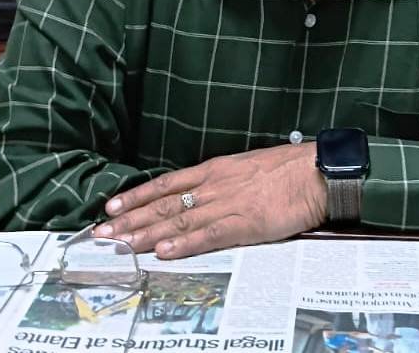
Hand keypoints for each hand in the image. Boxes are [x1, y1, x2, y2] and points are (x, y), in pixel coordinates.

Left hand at [94, 142, 326, 258]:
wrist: (317, 171)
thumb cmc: (287, 169)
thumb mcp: (247, 166)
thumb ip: (222, 179)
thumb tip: (201, 190)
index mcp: (215, 170)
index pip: (166, 184)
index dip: (137, 196)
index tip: (112, 206)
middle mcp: (214, 186)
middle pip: (164, 204)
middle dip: (130, 219)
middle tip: (101, 232)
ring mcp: (228, 205)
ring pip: (178, 221)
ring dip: (146, 234)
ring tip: (119, 243)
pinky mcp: (246, 224)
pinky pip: (209, 236)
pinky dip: (184, 244)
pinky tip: (163, 252)